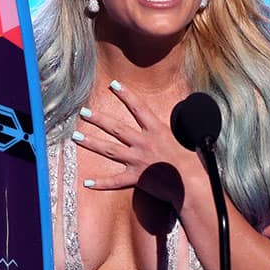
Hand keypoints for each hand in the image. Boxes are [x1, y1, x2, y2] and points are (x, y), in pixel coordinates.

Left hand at [73, 80, 193, 204]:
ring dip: (91, 143)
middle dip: (98, 119)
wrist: (192, 184)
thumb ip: (176, 126)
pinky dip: (101, 183)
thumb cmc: (193, 163)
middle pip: (116, 128)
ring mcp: (137, 160)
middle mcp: (143, 143)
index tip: (113, 85)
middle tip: (83, 112)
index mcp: (157, 131)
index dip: (125, 95)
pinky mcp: (136, 178)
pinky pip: (114, 181)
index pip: (138, 108)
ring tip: (76, 137)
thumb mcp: (186, 137)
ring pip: (108, 149)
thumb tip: (180, 113)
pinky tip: (87, 183)